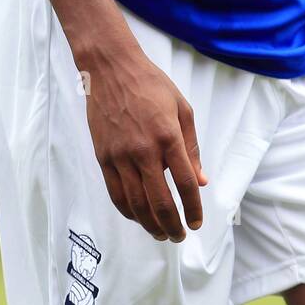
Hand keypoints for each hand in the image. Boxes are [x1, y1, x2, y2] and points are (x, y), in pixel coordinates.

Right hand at [85, 49, 207, 241]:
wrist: (112, 69)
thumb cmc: (151, 84)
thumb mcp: (182, 109)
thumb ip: (191, 147)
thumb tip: (201, 181)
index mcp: (168, 136)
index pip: (185, 183)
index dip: (193, 208)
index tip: (196, 222)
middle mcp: (144, 150)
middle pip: (160, 201)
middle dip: (172, 225)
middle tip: (179, 236)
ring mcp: (120, 155)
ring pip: (136, 204)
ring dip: (150, 225)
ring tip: (161, 234)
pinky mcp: (103, 157)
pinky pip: (116, 193)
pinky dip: (128, 211)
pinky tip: (138, 217)